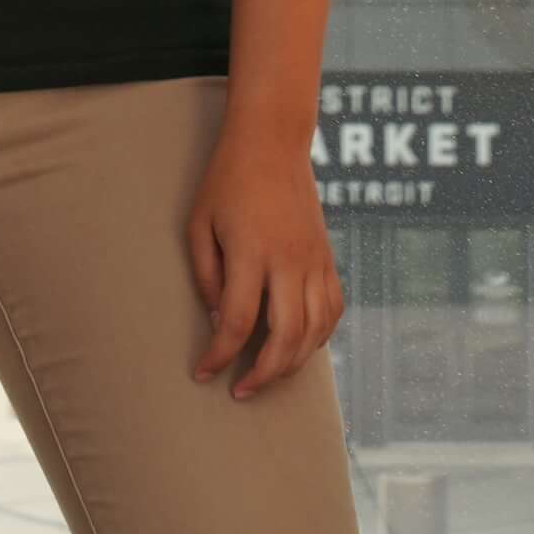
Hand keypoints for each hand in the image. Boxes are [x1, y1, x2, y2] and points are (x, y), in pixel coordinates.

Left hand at [186, 120, 345, 399]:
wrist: (272, 143)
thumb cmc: (226, 182)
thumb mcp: (199, 225)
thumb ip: (208, 276)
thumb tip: (219, 322)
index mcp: (251, 252)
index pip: (236, 321)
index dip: (219, 356)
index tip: (203, 373)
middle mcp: (289, 261)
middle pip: (285, 337)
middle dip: (263, 374)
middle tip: (241, 391)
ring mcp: (315, 260)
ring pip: (315, 330)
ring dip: (292, 363)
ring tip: (268, 376)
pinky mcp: (328, 258)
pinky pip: (333, 310)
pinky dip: (319, 337)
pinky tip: (300, 347)